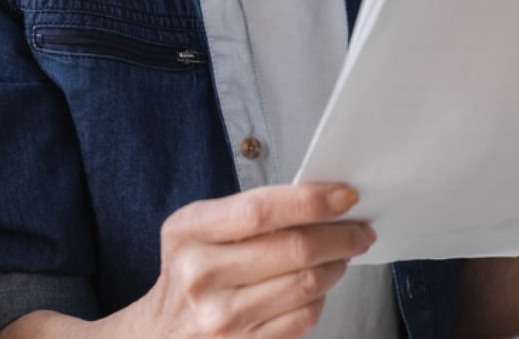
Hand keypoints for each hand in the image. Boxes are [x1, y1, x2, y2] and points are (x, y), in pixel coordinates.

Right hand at [121, 183, 374, 338]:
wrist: (157, 337)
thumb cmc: (191, 268)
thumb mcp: (198, 228)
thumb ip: (249, 212)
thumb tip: (322, 199)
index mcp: (189, 231)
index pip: (261, 209)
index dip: (310, 201)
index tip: (346, 195)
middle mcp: (201, 275)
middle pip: (292, 249)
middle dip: (340, 234)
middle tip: (361, 227)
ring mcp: (221, 320)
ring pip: (305, 285)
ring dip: (337, 264)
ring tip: (345, 252)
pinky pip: (301, 319)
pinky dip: (321, 297)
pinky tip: (320, 284)